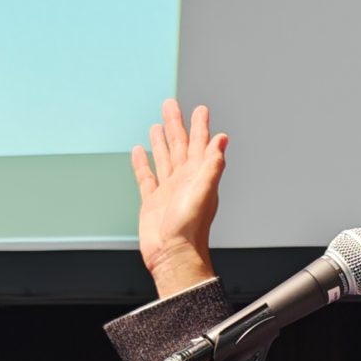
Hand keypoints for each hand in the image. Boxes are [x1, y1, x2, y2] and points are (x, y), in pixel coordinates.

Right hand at [131, 98, 225, 296]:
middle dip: (176, 124)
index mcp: (197, 175)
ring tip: (158, 124)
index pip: (198, 143)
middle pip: (178, 145)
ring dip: (161, 141)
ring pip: (163, 158)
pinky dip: (142, 163)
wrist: (173, 255)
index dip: (199, 125)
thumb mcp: (204, 191)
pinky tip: (139, 152)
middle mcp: (183, 180)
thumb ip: (212, 164)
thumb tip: (222, 139)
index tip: (199, 108)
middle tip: (171, 104)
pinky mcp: (152, 201)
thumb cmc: (190, 228)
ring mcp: (167, 190)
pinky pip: (146, 177)